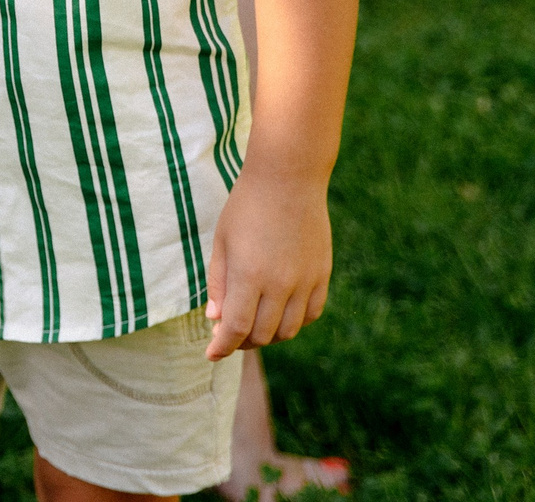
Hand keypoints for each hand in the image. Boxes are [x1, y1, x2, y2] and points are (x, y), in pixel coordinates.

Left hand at [204, 166, 333, 360]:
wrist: (288, 179)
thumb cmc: (246, 207)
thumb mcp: (222, 242)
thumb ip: (219, 283)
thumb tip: (215, 320)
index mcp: (249, 275)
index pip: (236, 328)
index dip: (222, 347)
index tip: (211, 354)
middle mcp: (280, 285)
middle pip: (262, 334)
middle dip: (242, 341)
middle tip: (229, 335)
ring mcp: (305, 282)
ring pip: (289, 330)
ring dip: (269, 335)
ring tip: (253, 325)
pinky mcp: (322, 276)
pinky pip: (311, 314)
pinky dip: (294, 322)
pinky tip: (280, 312)